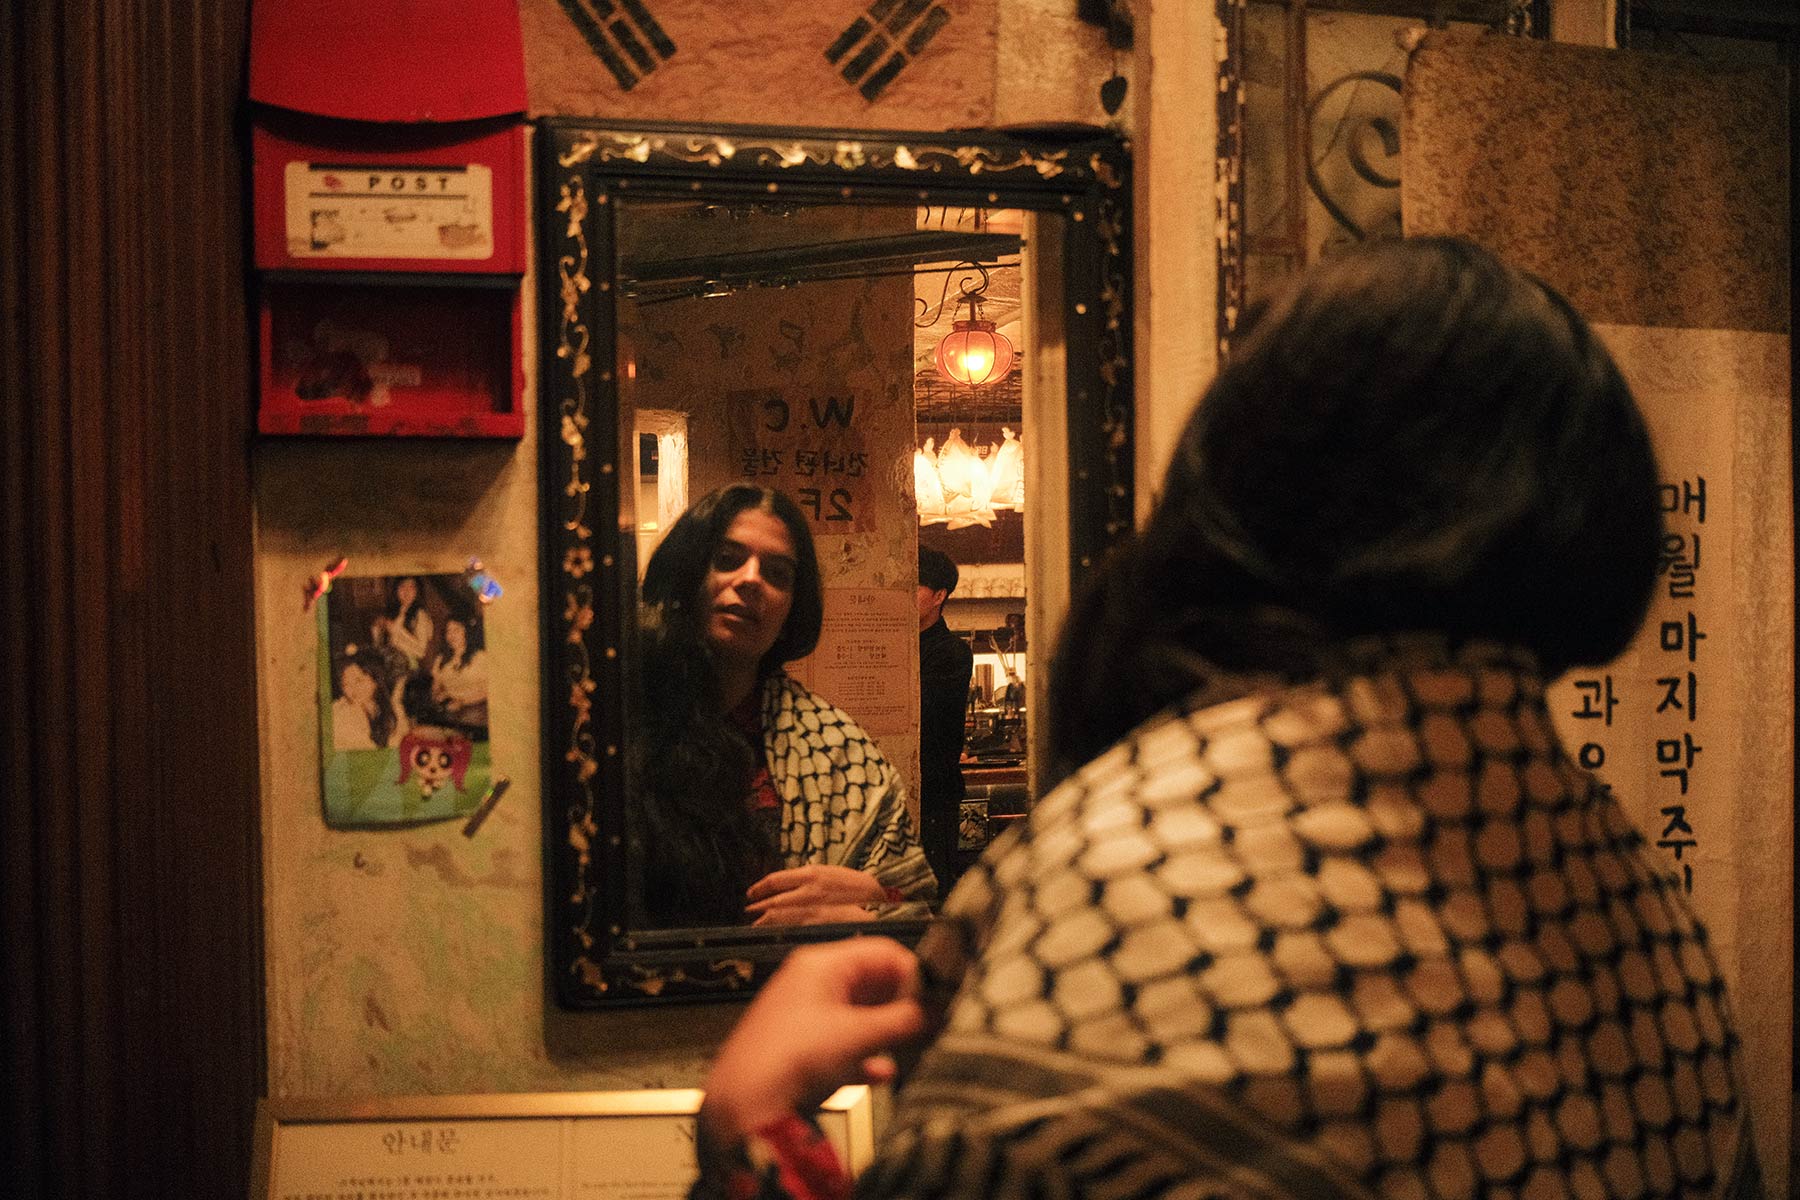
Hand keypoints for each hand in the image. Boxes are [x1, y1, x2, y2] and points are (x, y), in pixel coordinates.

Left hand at [699, 938, 924, 1148]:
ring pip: (859, 1015)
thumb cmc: (789, 1059)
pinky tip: (883, 1074)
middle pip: (871, 983)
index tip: (938, 997)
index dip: (913, 971)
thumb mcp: (855, 1036)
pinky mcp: (802, 1049)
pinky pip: (844, 1045)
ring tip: (916, 1047)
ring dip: (887, 1031)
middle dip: (903, 1004)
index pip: (880, 951)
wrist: (741, 1108)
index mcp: (821, 965)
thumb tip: (939, 1010)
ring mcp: (806, 1016)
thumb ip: (902, 1021)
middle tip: (933, 1025)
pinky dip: (865, 1056)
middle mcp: (812, 984)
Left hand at [747, 865, 885, 925]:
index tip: (751, 893)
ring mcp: (812, 912)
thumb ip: (811, 879)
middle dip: (759, 909)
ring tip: (756, 927)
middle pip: (773, 901)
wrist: (883, 902)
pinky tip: (775, 936)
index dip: (760, 887)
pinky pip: (793, 931)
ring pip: (779, 918)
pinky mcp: (818, 929)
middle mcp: (808, 892)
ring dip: (765, 923)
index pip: (775, 880)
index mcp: (811, 874)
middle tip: (750, 913)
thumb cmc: (861, 888)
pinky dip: (780, 933)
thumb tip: (792, 885)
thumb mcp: (834, 874)